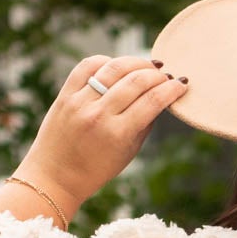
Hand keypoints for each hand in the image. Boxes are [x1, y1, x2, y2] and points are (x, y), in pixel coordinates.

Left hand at [12, 52, 189, 219]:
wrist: (55, 177)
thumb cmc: (96, 170)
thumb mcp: (127, 153)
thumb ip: (144, 124)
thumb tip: (161, 98)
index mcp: (117, 134)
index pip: (152, 102)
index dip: (171, 90)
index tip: (181, 85)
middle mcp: (98, 115)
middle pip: (137, 81)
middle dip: (157, 75)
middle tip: (166, 75)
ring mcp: (80, 102)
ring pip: (114, 67)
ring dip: (136, 62)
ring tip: (147, 66)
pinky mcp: (65, 94)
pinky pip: (88, 65)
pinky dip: (106, 60)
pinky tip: (117, 66)